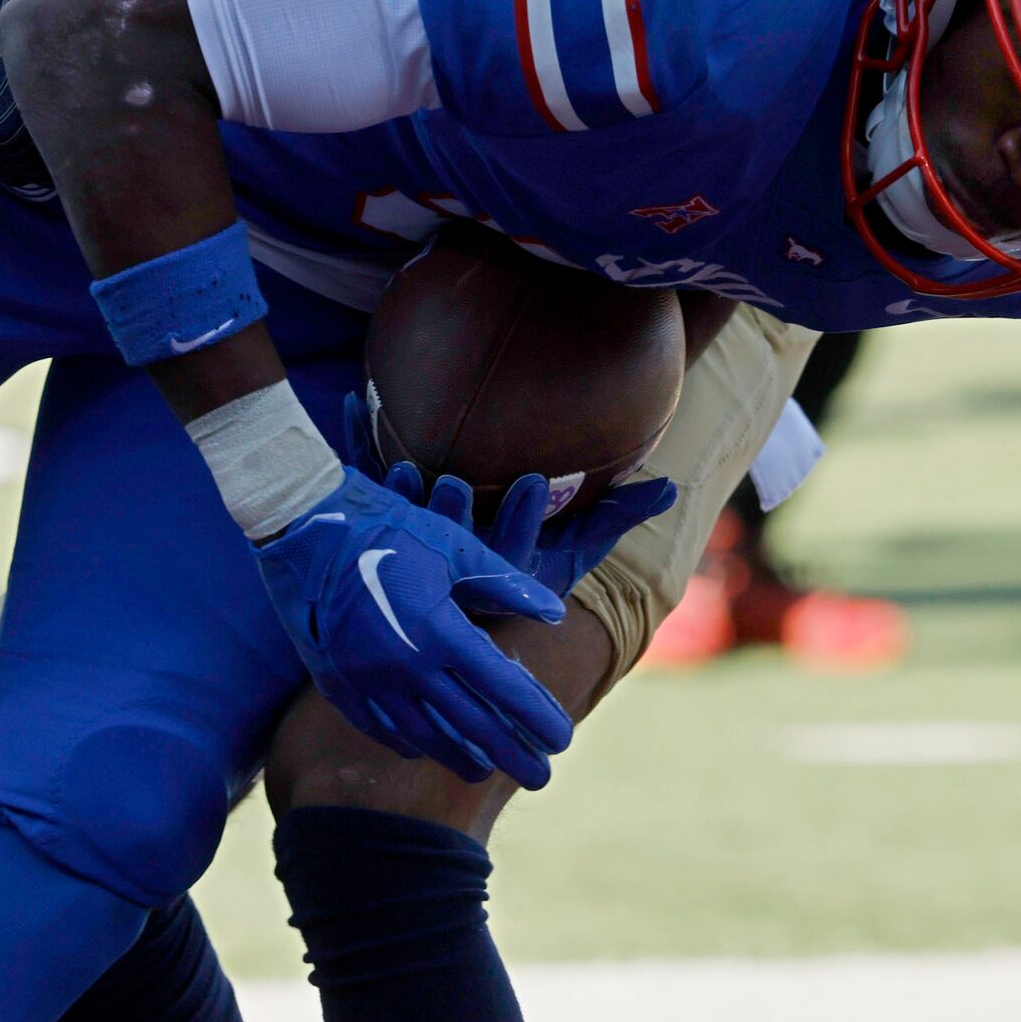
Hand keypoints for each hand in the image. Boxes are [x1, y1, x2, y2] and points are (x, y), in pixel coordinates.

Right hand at [254, 465, 573, 787]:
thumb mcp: (455, 546)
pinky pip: (377, 725)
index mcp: (439, 630)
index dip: (535, 715)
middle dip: (510, 753)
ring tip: (485, 773)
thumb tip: (554, 614)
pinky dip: (406, 741)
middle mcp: (404, 664)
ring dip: (458, 756)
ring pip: (422, 733)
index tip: (563, 739)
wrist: (301, 524)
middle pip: (469, 723)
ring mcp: (366, 678)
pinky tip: (423, 751)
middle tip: (540, 778)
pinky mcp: (335, 680)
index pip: (502, 686)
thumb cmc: (388, 525)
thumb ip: (505, 585)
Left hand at [336, 393, 677, 596]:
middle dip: (452, 515)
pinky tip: (352, 399)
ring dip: (400, 497)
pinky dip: (355, 444)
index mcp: (500, 574)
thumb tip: (669, 489)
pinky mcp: (378, 527)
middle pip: (451, 544)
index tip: (530, 481)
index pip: (513, 549)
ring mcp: (413, 550)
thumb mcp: (568, 554)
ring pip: (404, 524)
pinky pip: (364, 483)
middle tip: (452, 483)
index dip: (521, 518)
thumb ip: (614, 518)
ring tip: (402, 470)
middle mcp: (453, 568)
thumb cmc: (512, 575)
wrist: (437, 622)